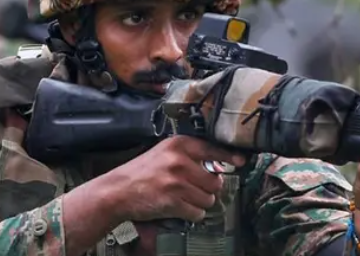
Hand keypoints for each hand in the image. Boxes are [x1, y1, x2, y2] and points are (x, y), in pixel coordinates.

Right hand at [110, 136, 246, 222]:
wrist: (118, 190)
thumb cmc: (141, 172)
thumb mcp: (163, 154)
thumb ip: (188, 156)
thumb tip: (220, 167)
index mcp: (178, 145)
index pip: (213, 149)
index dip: (230, 157)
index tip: (242, 161)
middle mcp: (179, 161)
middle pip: (215, 182)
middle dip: (208, 189)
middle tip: (192, 188)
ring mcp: (177, 182)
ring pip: (209, 199)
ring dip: (200, 203)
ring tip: (183, 198)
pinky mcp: (173, 202)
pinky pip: (197, 213)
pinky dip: (191, 214)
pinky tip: (178, 207)